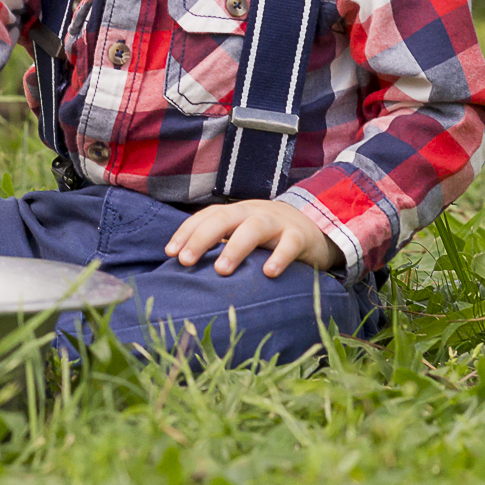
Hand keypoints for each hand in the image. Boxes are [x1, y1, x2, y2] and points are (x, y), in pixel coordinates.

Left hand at [165, 200, 338, 278]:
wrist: (313, 226)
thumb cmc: (267, 236)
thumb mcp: (241, 233)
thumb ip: (218, 243)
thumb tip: (182, 265)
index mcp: (234, 212)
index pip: (206, 216)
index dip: (186, 232)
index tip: (170, 253)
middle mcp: (252, 212)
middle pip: (224, 217)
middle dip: (202, 237)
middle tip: (185, 261)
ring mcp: (276, 222)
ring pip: (254, 228)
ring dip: (235, 247)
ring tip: (221, 270)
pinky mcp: (299, 236)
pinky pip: (289, 244)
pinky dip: (279, 257)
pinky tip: (268, 273)